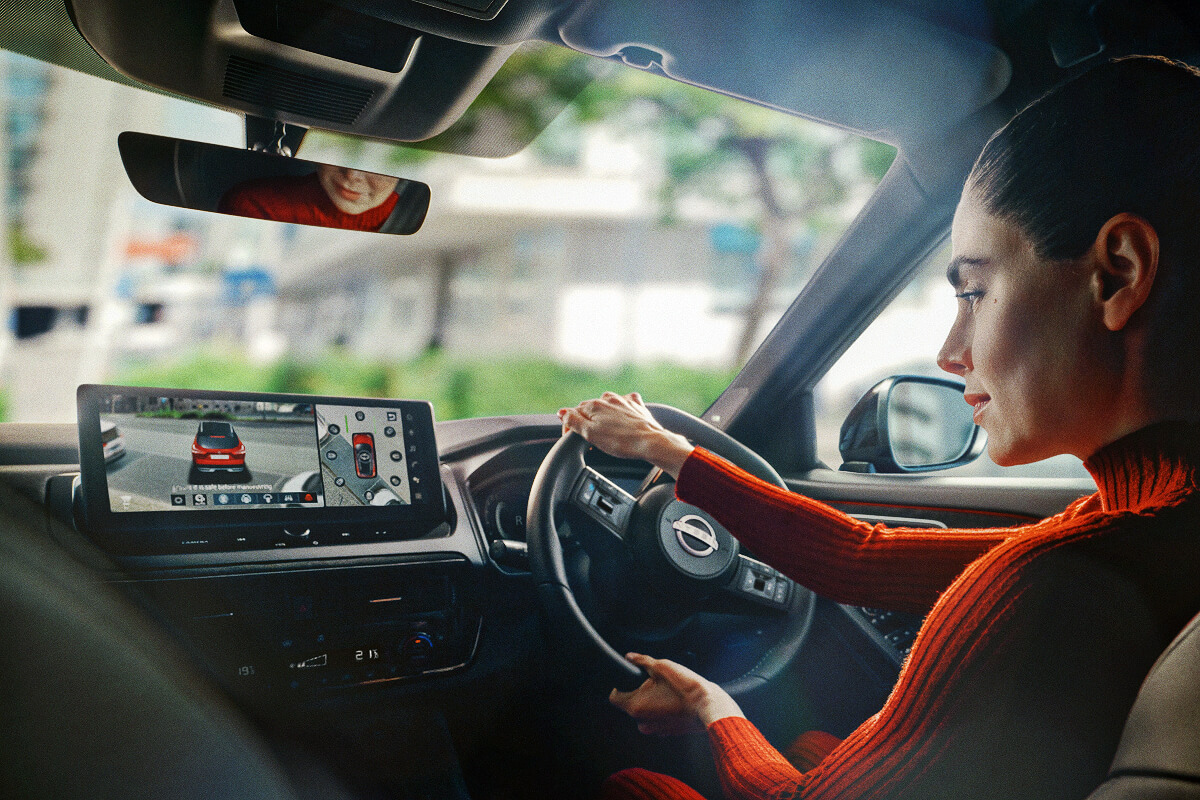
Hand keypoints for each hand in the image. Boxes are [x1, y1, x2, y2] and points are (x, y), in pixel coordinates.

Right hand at [558, 392, 694, 477]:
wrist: (650, 441)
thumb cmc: (620, 441)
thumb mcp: (590, 434)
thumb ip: (573, 421)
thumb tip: (561, 412)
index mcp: (594, 405)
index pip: (573, 412)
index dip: (570, 426)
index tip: (572, 438)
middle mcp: (607, 398)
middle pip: (589, 409)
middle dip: (587, 421)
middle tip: (590, 439)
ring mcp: (623, 400)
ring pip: (606, 406)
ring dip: (603, 416)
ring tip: (606, 432)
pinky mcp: (636, 405)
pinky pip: (623, 404)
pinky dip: (619, 411)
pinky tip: (622, 420)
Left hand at [609, 653, 744, 734]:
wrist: (708, 706)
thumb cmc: (684, 687)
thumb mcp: (661, 666)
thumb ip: (641, 661)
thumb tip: (629, 657)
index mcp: (635, 707)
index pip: (614, 697)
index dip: (619, 685)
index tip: (630, 678)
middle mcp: (642, 722)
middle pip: (631, 705)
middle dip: (638, 693)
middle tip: (655, 682)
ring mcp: (655, 730)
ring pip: (645, 713)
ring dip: (651, 703)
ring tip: (667, 692)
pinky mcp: (667, 732)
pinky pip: (658, 720)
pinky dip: (662, 711)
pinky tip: (674, 702)